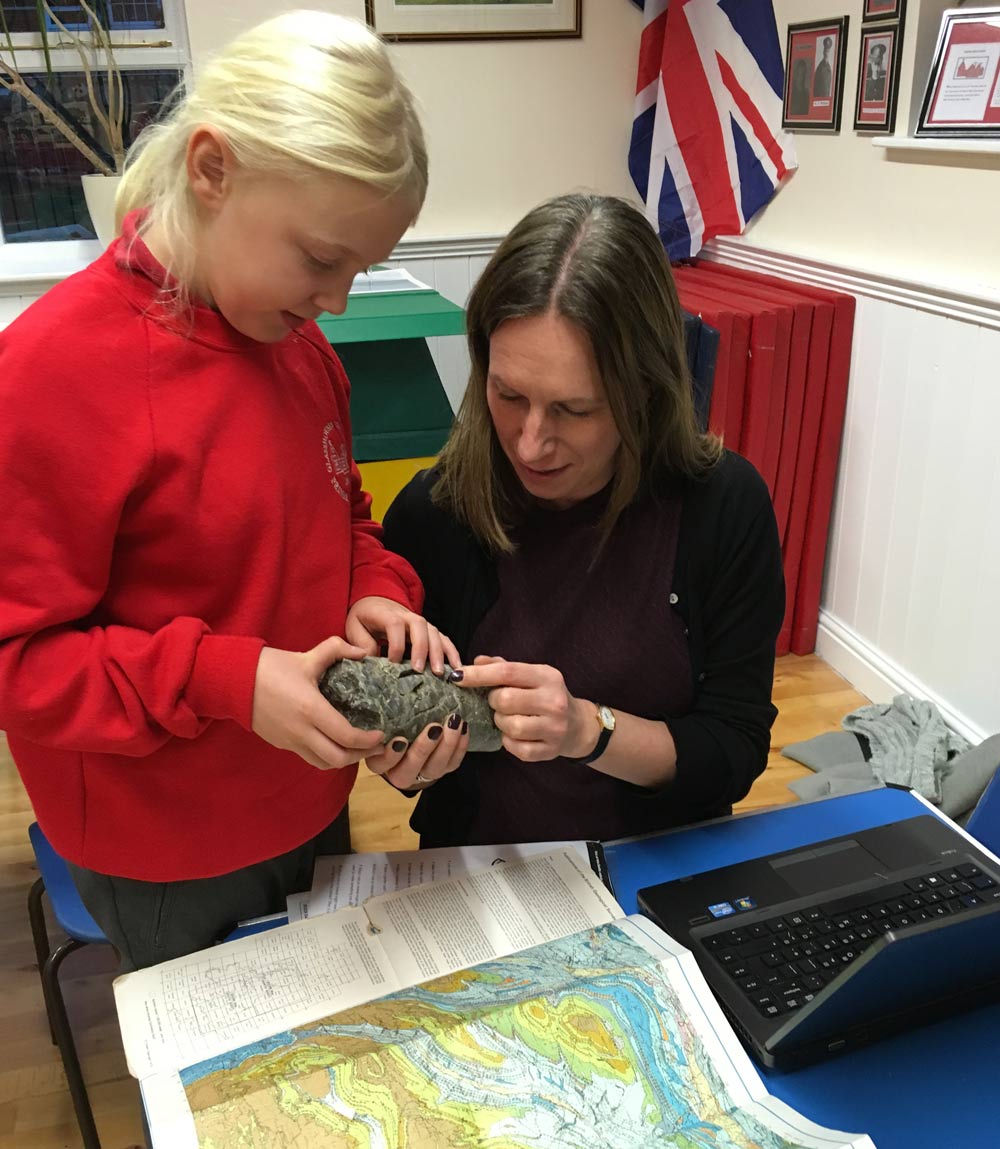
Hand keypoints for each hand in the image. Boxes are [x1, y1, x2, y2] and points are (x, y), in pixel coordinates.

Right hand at [252, 636, 384, 769]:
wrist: (233, 680)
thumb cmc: (270, 667)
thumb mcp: (307, 656)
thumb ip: (337, 650)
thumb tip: (362, 651)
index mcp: (311, 710)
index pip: (347, 736)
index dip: (368, 741)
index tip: (381, 734)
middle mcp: (301, 731)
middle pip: (337, 759)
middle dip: (360, 756)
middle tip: (375, 746)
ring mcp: (290, 741)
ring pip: (322, 763)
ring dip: (343, 760)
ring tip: (358, 748)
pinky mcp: (281, 743)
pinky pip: (309, 757)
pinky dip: (326, 755)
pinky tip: (335, 742)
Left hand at [345, 596, 460, 674]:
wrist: (375, 602)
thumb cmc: (364, 618)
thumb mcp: (354, 628)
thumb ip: (361, 643)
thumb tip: (371, 660)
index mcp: (386, 613)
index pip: (394, 625)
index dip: (395, 644)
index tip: (392, 664)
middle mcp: (406, 615)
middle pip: (420, 626)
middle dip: (421, 648)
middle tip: (419, 670)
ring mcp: (420, 622)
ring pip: (434, 632)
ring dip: (439, 652)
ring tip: (440, 673)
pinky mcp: (429, 630)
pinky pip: (443, 639)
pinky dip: (451, 652)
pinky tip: (456, 667)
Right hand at [364, 711, 469, 790]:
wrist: (412, 737)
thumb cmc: (393, 723)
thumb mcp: (385, 719)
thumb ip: (384, 711)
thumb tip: (384, 682)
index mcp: (381, 761)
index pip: (382, 763)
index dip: (390, 755)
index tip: (399, 740)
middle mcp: (401, 772)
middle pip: (410, 768)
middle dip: (423, 749)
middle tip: (434, 728)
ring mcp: (424, 773)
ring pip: (435, 767)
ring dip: (447, 745)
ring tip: (454, 723)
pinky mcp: (443, 769)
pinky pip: (453, 763)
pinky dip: (460, 746)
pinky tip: (463, 728)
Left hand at [456, 656, 596, 761]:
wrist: (577, 725)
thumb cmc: (545, 696)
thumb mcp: (531, 676)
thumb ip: (502, 667)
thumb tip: (475, 662)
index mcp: (548, 676)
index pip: (507, 672)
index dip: (479, 675)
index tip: (457, 676)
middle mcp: (554, 701)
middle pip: (505, 700)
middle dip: (493, 701)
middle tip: (498, 702)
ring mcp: (554, 728)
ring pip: (509, 726)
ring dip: (500, 722)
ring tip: (508, 718)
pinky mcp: (550, 750)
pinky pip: (515, 747)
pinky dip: (508, 741)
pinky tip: (515, 734)